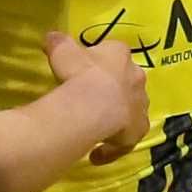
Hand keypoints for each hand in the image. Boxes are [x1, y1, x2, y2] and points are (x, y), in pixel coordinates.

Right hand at [43, 32, 148, 164]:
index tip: (86, 71)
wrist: (94, 105)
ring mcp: (140, 105)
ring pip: (130, 110)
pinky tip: (96, 155)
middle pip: (128, 81)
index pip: (115, 53)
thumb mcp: (63, 52)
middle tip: (93, 100)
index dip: (101, 62)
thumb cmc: (79, 73)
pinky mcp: (138, 130)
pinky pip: (126, 140)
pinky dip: (113, 148)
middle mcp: (136, 78)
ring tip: (97, 128)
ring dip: (117, 117)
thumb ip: (59, 43)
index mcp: (120, 55)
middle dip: (114, 89)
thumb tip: (51, 36)